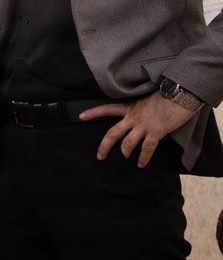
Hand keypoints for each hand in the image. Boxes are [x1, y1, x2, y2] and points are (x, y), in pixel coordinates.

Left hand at [79, 92, 197, 167]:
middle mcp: (133, 117)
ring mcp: (143, 125)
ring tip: (121, 163)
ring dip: (124, 155)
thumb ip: (139, 109)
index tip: (81, 116)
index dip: (93, 113)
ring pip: (127, 143)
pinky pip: (147, 148)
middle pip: (113, 133)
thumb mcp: (146, 100)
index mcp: (129, 108)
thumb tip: (137, 117)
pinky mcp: (156, 132)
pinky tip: (141, 165)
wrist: (179, 95)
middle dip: (104, 146)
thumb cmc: (165, 96)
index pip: (106, 109)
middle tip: (99, 156)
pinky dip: (143, 158)